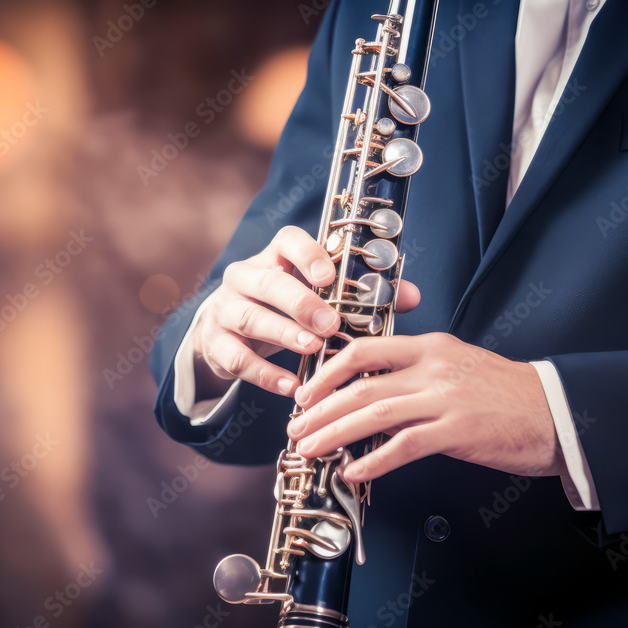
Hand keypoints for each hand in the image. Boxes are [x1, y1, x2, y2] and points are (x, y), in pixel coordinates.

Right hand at [191, 226, 420, 396]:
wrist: (225, 332)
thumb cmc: (284, 309)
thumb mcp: (316, 296)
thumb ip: (364, 295)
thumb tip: (411, 296)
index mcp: (275, 257)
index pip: (287, 241)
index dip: (309, 256)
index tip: (330, 276)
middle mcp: (245, 277)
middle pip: (268, 283)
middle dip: (300, 303)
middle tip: (330, 324)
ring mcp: (225, 309)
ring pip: (249, 318)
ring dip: (283, 334)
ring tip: (312, 348)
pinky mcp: (215, 343)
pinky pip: (238, 358)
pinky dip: (266, 374)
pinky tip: (291, 386)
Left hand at [287, 333, 561, 482]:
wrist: (557, 411)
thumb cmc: (505, 393)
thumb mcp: (456, 365)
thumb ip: (415, 372)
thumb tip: (369, 392)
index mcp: (429, 345)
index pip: (363, 349)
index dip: (326, 372)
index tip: (305, 392)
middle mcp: (432, 366)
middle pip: (359, 384)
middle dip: (319, 409)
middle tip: (295, 428)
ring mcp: (445, 397)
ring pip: (374, 413)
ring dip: (334, 433)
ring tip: (310, 449)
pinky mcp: (458, 429)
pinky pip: (404, 445)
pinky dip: (373, 460)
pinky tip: (352, 471)